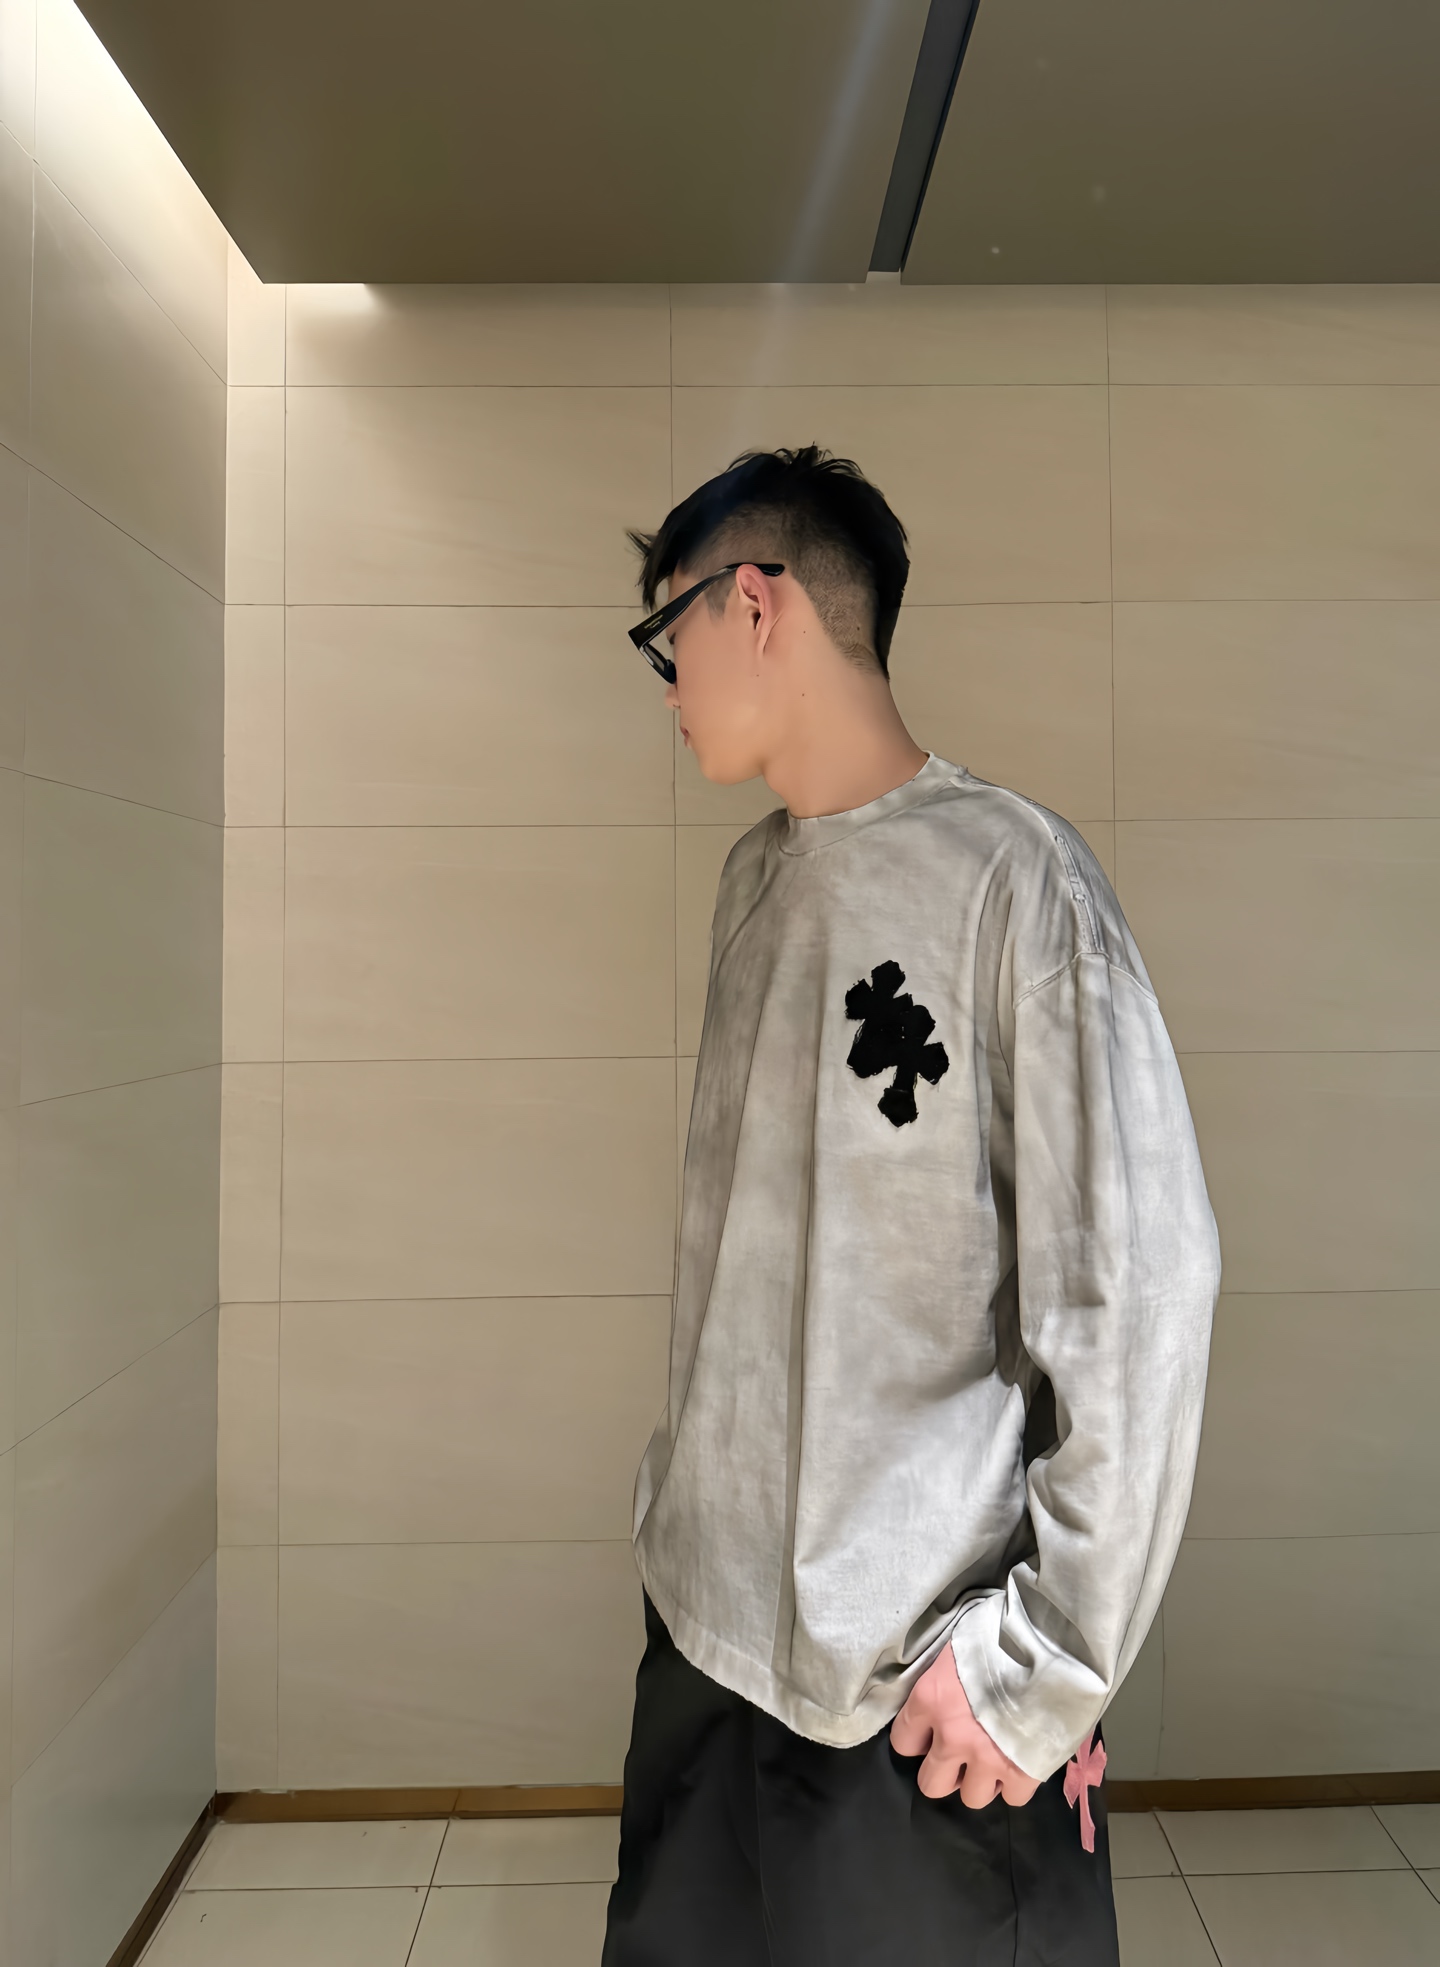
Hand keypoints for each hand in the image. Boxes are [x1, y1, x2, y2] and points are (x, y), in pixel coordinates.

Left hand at [890, 1643, 1040, 1807]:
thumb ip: (944, 1675)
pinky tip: (1020, 1761)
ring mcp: (987, 1759)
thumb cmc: (1000, 1632)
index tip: (931, 1733)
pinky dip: (1016, 1785)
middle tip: (962, 1755)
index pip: (903, 1742)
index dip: (918, 1740)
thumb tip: (942, 1686)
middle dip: (946, 1772)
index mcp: (930, 1700)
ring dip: (982, 1780)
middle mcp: (952, 1736)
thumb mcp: (958, 1644)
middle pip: (931, 1785)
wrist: (1051, 1644)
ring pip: (972, 1797)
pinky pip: (1012, 1798)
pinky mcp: (1023, 1772)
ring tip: (994, 1759)